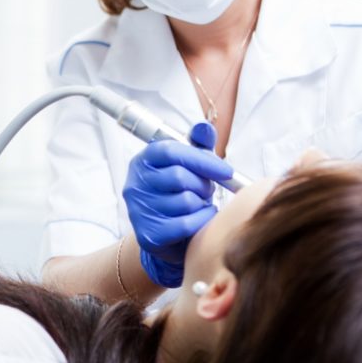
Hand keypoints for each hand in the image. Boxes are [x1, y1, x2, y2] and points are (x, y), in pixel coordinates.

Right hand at [123, 122, 233, 287]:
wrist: (168, 235)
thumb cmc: (180, 193)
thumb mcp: (189, 165)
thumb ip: (198, 145)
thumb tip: (205, 127)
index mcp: (143, 161)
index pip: (170, 151)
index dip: (201, 159)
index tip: (226, 171)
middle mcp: (135, 185)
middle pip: (180, 177)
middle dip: (203, 185)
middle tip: (207, 190)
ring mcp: (139, 210)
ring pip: (185, 202)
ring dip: (202, 204)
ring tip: (199, 205)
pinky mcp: (149, 234)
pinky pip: (186, 224)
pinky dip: (201, 221)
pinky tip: (200, 219)